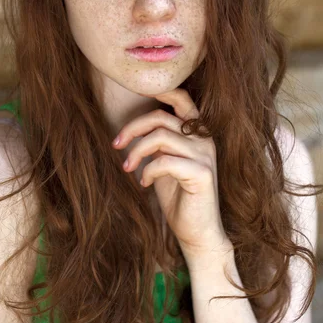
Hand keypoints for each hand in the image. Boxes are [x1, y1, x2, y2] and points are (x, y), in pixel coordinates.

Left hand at [112, 88, 232, 266]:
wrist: (197, 231)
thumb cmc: (178, 196)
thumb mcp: (164, 162)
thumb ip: (157, 141)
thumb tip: (132, 126)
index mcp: (197, 133)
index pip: (182, 99)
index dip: (161, 92)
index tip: (137, 93)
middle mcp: (204, 139)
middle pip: (161, 117)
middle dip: (133, 128)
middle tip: (116, 144)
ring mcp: (205, 155)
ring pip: (161, 137)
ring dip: (137, 151)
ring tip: (127, 168)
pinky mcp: (202, 173)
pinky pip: (165, 161)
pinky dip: (148, 170)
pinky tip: (143, 182)